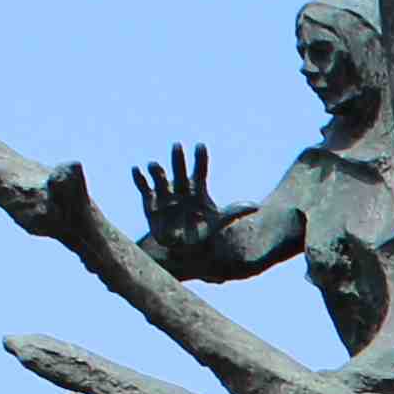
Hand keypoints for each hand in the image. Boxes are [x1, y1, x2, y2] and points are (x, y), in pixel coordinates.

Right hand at [133, 144, 222, 263]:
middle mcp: (181, 187)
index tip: (201, 146)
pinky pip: (144, 188)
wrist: (182, 247)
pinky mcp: (151, 202)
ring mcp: (165, 193)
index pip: (200, 170)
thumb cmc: (202, 232)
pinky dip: (139, 179)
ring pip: (161, 177)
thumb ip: (234, 212)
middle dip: (178, 159)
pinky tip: (136, 170)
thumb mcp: (219, 222)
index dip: (200, 159)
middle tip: (177, 146)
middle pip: (179, 170)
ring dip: (157, 171)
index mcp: (197, 188)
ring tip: (154, 165)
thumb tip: (257, 206)